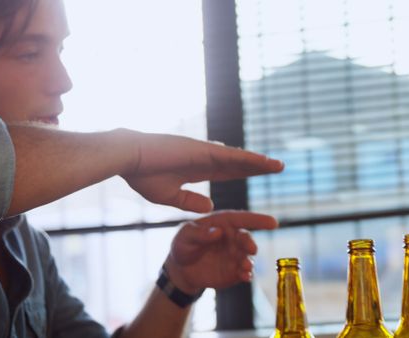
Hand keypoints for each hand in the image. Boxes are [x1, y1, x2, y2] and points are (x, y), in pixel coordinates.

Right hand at [120, 130, 283, 212]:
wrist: (129, 158)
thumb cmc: (142, 175)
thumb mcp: (170, 195)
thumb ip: (191, 200)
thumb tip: (211, 206)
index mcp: (197, 168)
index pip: (227, 171)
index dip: (244, 172)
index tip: (259, 174)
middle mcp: (204, 158)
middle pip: (238, 164)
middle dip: (258, 167)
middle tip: (278, 168)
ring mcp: (205, 153)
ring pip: (239, 159)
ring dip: (260, 163)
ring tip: (279, 166)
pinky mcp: (203, 151)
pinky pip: (232, 157)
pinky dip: (250, 159)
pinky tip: (265, 162)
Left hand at [163, 210, 277, 293]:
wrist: (182, 269)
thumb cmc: (184, 244)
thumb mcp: (185, 235)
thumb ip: (199, 233)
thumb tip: (217, 232)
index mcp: (223, 223)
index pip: (242, 219)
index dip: (258, 219)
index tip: (273, 222)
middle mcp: (233, 238)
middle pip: (246, 239)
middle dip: (250, 243)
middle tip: (251, 249)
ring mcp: (235, 256)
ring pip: (247, 258)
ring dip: (248, 262)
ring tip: (245, 267)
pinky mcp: (234, 272)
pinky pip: (243, 273)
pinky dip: (246, 275)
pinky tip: (245, 277)